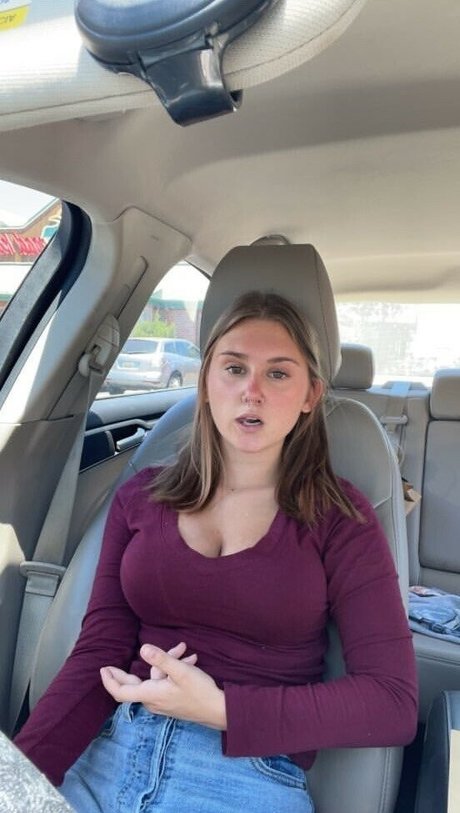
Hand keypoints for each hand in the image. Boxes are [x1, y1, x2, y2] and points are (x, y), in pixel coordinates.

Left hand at [100, 643, 226, 730]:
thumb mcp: (181, 671)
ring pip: (156, 678)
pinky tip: (189, 660)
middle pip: (135, 684)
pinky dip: (173, 670)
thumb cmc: (199, 691)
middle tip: (117, 660)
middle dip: (130, 669)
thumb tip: (142, 649)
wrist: (218, 711)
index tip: (103, 669)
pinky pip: (165, 682)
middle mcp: (153, 701)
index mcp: (151, 694)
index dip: (110, 681)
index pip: (122, 692)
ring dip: (167, 662)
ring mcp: (162, 703)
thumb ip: (161, 659)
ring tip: (184, 650)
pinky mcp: (171, 701)